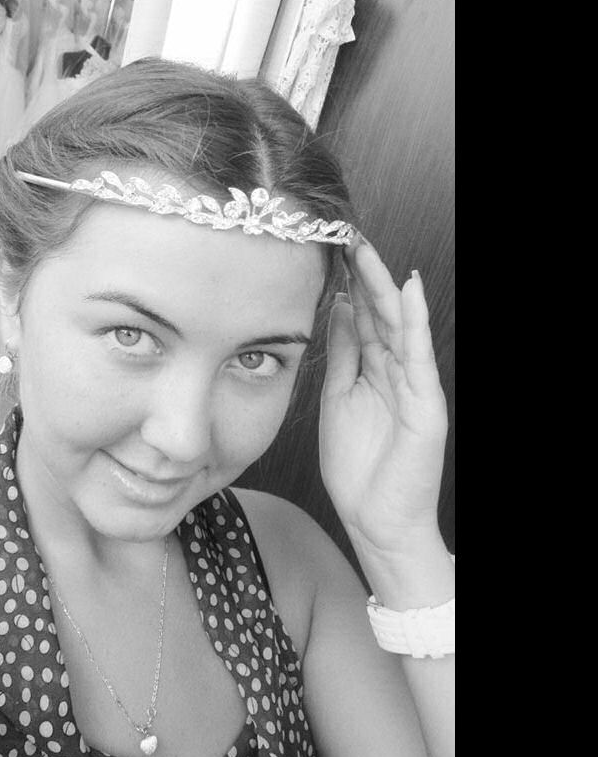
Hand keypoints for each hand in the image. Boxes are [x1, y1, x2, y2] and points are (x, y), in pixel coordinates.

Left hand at [319, 234, 448, 557]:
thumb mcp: (338, 398)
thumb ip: (341, 354)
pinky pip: (419, 357)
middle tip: (347, 238)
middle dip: (365, 276)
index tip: (331, 252)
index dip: (349, 285)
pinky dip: (414, 323)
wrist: (374, 518)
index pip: (363, 318)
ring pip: (400, 327)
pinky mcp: (425, 404)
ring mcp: (414, 386)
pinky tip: (408, 292)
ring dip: (384, 288)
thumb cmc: (356, 466)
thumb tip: (336, 308)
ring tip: (368, 252)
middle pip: (381, 314)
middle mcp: (397, 372)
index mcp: (374, 371)